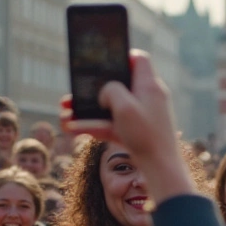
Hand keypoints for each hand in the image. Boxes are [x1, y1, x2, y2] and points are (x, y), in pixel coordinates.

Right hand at [60, 51, 194, 202]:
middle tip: (74, 90)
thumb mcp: (125, 107)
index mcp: (149, 85)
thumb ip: (112, 90)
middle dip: (93, 88)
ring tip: (65, 112)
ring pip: (110, 108)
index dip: (121, 57)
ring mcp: (140, 115)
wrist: (160, 168)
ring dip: (87, 110)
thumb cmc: (146, 134)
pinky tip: (71, 128)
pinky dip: (93, 126)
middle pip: (118, 85)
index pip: (138, 60)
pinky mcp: (134, 132)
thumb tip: (106, 92)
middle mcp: (146, 98)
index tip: (103, 61)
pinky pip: (111, 125)